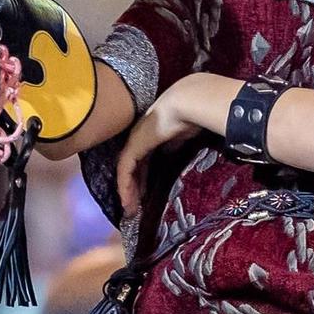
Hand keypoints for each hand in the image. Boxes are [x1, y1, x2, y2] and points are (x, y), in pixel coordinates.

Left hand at [115, 80, 208, 216]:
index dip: (143, 179)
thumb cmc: (188, 117)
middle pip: (133, 169)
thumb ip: (173, 149)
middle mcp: (138, 139)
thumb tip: (172, 158)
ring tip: (131, 210)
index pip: (142, 162)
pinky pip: (124, 171)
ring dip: (127, 192)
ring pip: (125, 172)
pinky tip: (127, 200)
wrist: (185, 104)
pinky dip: (125, 186)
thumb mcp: (180, 139)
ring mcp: (134, 142)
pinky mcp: (133, 147)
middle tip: (136, 208)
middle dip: (134, 189)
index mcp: (150, 136)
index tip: (146, 196)